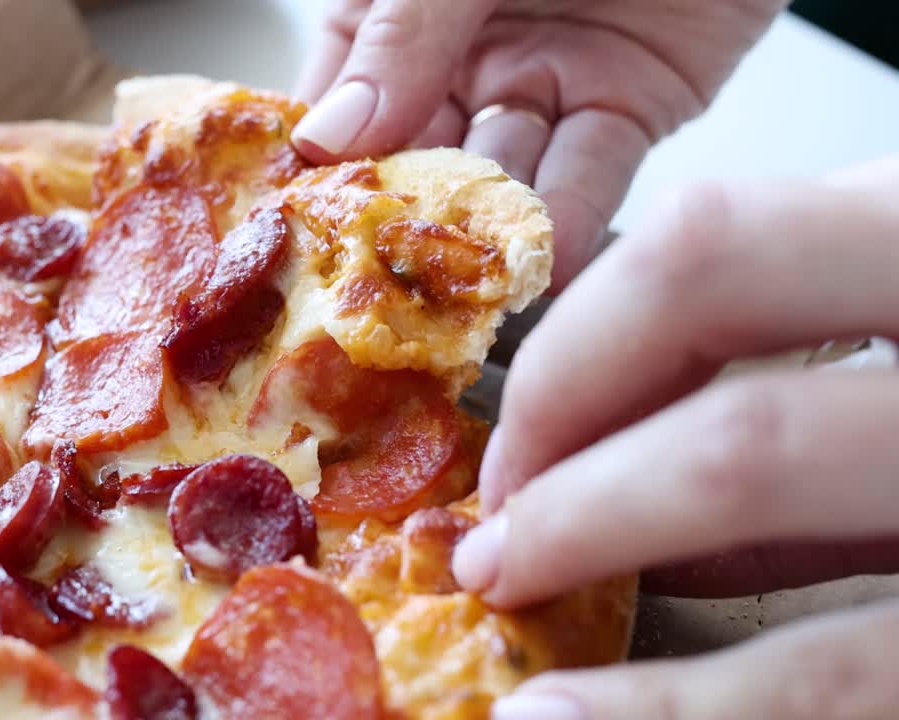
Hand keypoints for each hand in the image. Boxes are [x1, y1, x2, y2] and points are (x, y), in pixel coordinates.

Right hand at [292, 0, 784, 289]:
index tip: (303, 234)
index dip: (320, 168)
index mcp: (398, 11)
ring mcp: (542, 81)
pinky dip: (568, 220)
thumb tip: (329, 137)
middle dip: (402, 220)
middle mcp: (461, 55)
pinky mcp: (629, 104)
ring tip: (463, 285)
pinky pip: (590, 172)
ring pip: (502, 176)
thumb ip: (399, 36)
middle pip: (416, 158)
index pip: (340, 103)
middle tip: (383, 285)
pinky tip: (538, 260)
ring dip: (483, 232)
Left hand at [452, 156, 898, 717]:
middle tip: (493, 550)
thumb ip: (788, 376)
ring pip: (778, 504)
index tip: (513, 445)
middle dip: (577, 493)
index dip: (576, 359)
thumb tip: (598, 453)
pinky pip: (847, 683)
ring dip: (612, 596)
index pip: (706, 256)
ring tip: (511, 651)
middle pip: (739, 419)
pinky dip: (698, 716)